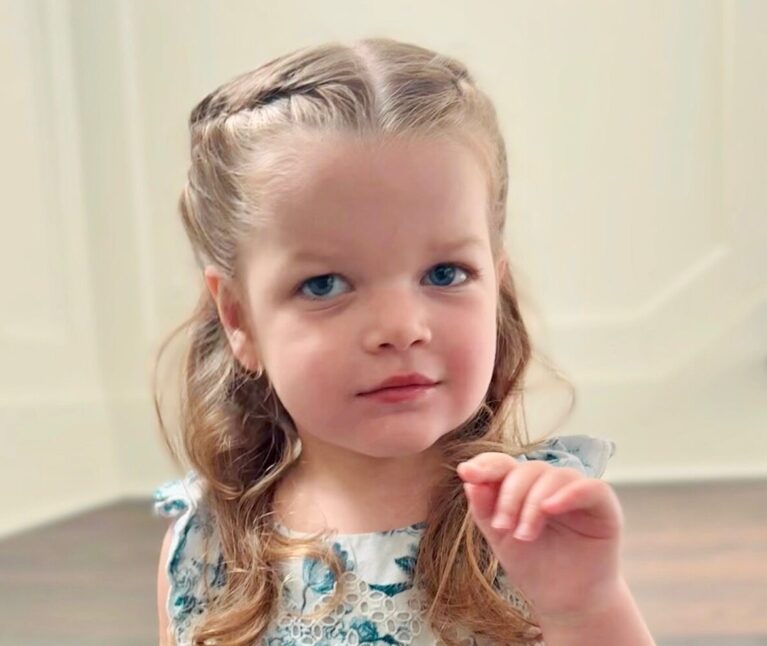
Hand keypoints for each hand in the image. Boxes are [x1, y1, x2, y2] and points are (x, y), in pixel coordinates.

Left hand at [457, 452, 624, 624]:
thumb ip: (484, 509)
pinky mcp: (604, 506)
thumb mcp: (500, 538)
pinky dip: (569, 493)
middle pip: (527, 469)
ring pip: (554, 476)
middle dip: (510, 496)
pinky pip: (591, 487)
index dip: (486, 464)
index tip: (466, 473)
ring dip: (533, 503)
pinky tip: (549, 509)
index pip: (505, 464)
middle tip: (502, 527)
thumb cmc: (534, 567)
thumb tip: (469, 480)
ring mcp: (577, 491)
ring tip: (524, 535)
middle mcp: (551, 483)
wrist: (566, 603)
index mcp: (525, 486)